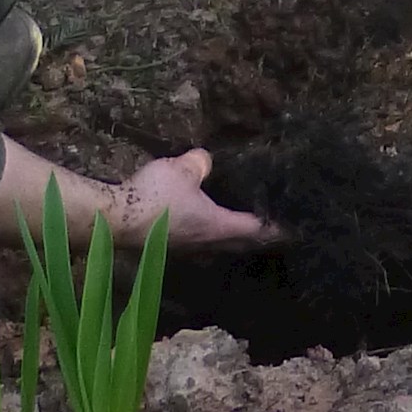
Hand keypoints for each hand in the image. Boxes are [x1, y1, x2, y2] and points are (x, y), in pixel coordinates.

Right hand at [115, 148, 274, 250]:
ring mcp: (189, 250)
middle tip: (276, 229)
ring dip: (235, 239)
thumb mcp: (183, 170)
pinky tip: (206, 226)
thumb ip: (201, 163)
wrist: (117, 221)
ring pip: (221, 247)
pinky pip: (202, 244)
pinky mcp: (172, 248)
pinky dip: (214, 237)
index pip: (257, 230)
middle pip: (241, 243)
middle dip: (260, 237)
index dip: (277, 228)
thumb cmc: (155, 197)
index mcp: (218, 227)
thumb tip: (206, 161)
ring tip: (245, 227)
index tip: (294, 228)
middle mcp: (207, 244)